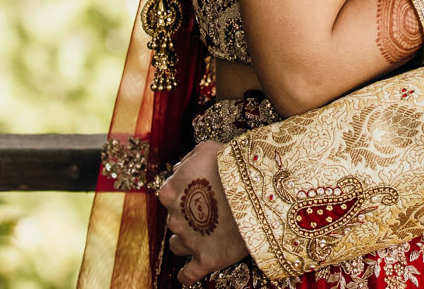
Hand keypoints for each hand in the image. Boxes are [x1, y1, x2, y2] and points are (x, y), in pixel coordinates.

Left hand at [156, 142, 246, 284]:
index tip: (199, 191)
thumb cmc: (231, 165)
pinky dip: (187, 275)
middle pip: (174, 219)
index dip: (184, 192)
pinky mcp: (205, 259)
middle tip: (209, 210)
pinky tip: (188, 273)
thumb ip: (189, 159)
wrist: (254, 190)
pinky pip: (189, 274)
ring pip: (177, 245)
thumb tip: (181, 168)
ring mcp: (189, 240)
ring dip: (187, 241)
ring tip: (205, 235)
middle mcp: (175, 216)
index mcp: (171, 190)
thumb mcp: (207, 148)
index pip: (169, 194)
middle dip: (187, 216)